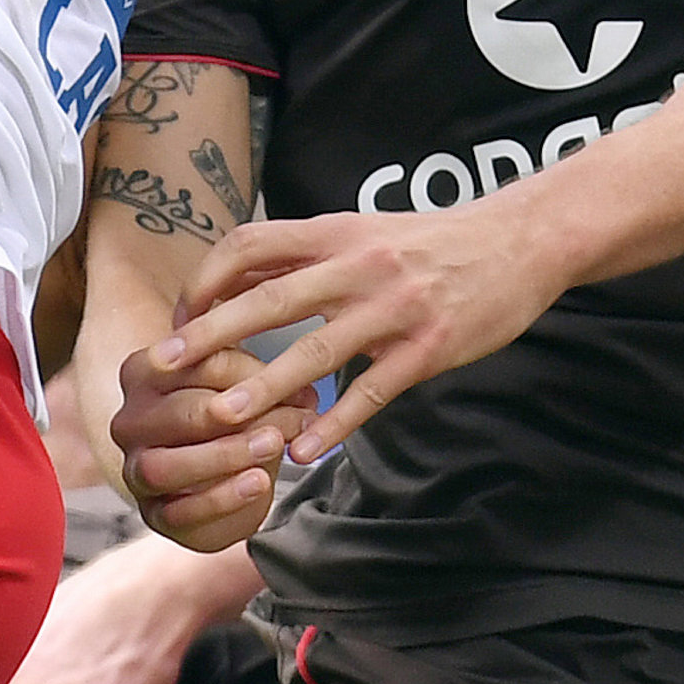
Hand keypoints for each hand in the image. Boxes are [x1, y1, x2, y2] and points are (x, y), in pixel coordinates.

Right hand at [107, 340, 310, 550]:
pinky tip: (258, 482)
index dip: (244, 368)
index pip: (189, 361)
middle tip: (282, 415)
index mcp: (142, 374)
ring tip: (271, 446)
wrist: (219, 478)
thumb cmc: (229, 417)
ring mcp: (135, 471)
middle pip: (176, 413)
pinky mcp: (153, 515)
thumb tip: (304, 393)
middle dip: (234, 415)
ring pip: (164, 466)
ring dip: (223, 456)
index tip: (293, 371)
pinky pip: (179, 512)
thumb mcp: (246, 387)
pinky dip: (222, 498)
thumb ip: (265, 381)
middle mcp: (128, 421)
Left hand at [153, 203, 575, 468]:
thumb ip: (309, 254)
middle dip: (211, 334)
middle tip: (163, 368)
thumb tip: (242, 277)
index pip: (252, 245)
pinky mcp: (428, 347)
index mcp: (336, 234)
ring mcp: (394, 309)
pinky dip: (334, 423)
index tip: (183, 318)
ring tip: (223, 421)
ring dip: (265, 388)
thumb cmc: (434, 243)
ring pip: (316, 351)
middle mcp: (358, 266)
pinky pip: (372, 391)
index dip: (209, 279)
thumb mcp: (366, 232)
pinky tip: (305, 452)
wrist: (520, 241)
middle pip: (270, 297)